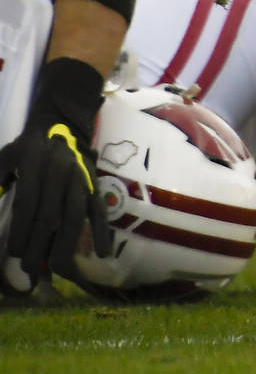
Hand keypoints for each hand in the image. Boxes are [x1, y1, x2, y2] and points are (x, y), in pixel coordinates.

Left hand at [0, 58, 110, 290]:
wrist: (63, 125)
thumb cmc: (28, 147)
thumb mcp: (6, 157)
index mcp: (37, 166)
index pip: (29, 203)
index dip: (22, 230)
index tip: (14, 254)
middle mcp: (61, 174)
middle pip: (51, 215)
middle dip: (39, 246)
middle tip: (28, 272)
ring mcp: (81, 181)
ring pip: (75, 216)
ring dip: (67, 245)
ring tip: (59, 271)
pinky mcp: (94, 187)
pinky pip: (100, 211)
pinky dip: (102, 232)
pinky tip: (103, 253)